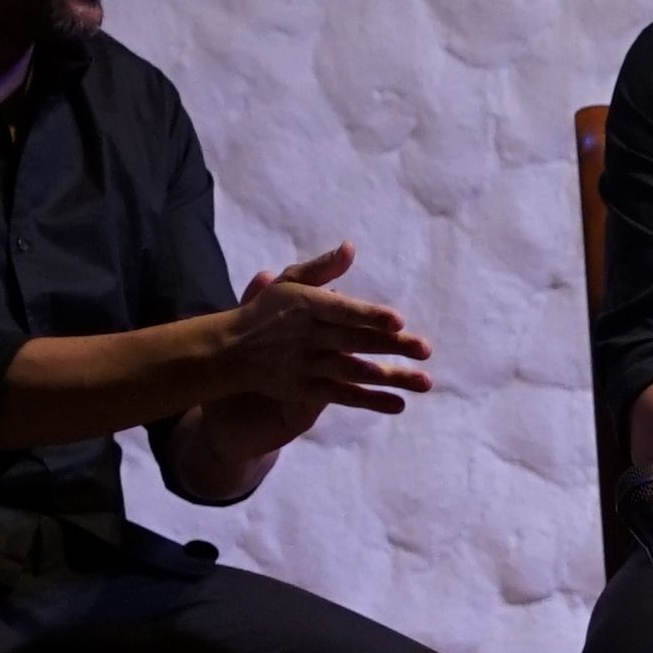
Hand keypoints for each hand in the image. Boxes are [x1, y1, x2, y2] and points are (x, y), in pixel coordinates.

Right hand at [219, 244, 429, 447]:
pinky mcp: (304, 389)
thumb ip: (321, 268)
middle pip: (355, 341)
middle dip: (391, 346)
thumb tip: (351, 247)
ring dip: (390, 377)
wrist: (227, 352)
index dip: (370, 316)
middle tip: (426, 348)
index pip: (342, 311)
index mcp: (305, 306)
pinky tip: (399, 404)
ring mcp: (306, 365)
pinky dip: (370, 401)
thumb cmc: (266, 311)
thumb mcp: (287, 283)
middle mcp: (307, 336)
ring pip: (353, 371)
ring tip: (424, 381)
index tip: (399, 321)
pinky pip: (342, 396)